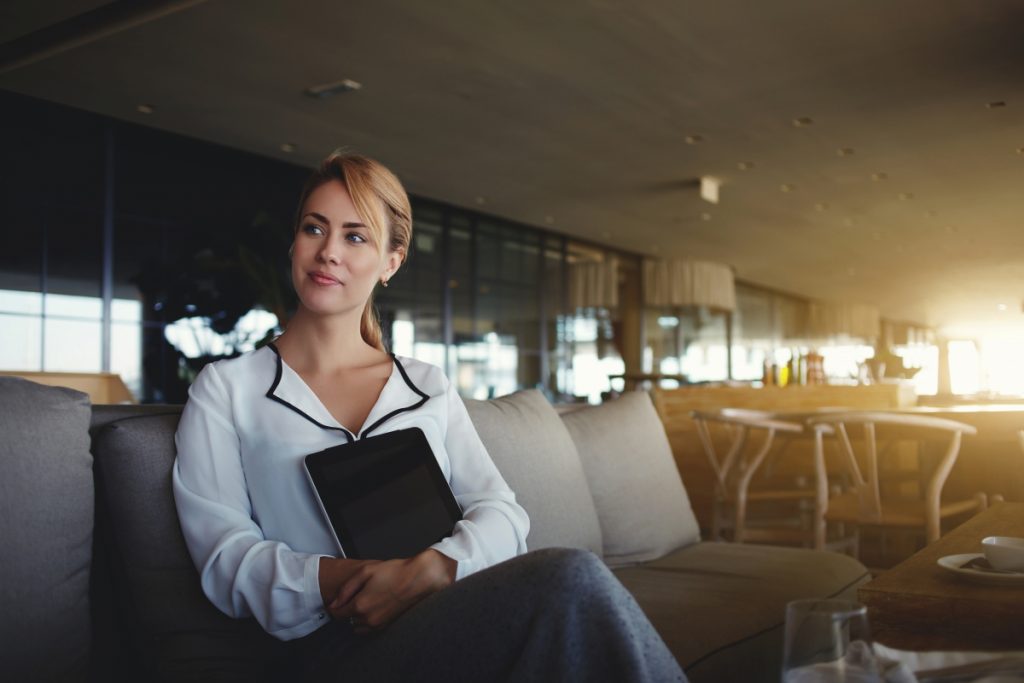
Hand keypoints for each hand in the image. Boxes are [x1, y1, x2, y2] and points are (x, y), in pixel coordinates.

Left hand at [327, 550, 455, 632]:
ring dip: (356, 617)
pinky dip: (367, 621)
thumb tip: (334, 603)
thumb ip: (346, 589)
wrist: (418, 579)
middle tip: (356, 595)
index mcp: (360, 605)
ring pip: (357, 627)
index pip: (336, 614)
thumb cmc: (395, 572)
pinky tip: (374, 606)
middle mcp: (368, 619)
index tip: (338, 599)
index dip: (334, 605)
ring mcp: (378, 625)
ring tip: (366, 600)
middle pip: (346, 620)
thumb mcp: (365, 572)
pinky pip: (369, 629)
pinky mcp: (387, 626)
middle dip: (347, 609)